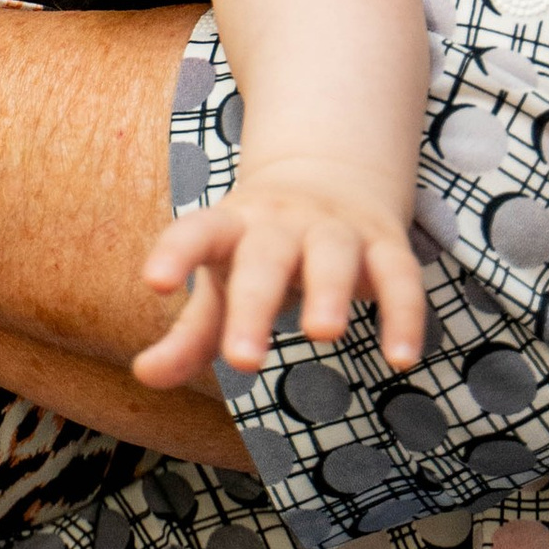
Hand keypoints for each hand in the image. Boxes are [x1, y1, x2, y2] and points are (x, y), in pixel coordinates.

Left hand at [132, 156, 427, 387]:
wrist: (332, 173)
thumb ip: (188, 335)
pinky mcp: (386, 245)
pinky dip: (404, 314)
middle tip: (243, 361)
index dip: (175, 253)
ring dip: (328, 291)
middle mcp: (283, 222)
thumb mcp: (221, 284)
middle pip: (265, 257)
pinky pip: (400, 276)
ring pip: (333, 255)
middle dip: (254, 305)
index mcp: (232, 227)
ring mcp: (336, 229)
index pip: (197, 232)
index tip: (154, 283)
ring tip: (322, 335)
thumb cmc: (259, 249)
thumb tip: (144, 376)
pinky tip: (401, 359)